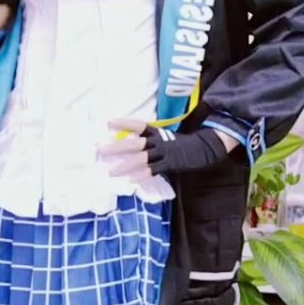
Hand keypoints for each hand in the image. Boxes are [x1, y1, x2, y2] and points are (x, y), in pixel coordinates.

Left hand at [98, 119, 227, 181]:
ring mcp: (164, 153)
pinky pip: (153, 171)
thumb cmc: (180, 143)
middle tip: (100, 149)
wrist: (203, 148)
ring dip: (125, 166)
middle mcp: (158, 141)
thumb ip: (148, 140)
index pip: (137, 125)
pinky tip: (131, 181)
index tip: (108, 123)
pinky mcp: (169, 165)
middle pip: (134, 144)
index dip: (124, 123)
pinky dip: (142, 176)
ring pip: (141, 159)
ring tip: (111, 172)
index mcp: (156, 132)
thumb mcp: (163, 137)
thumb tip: (127, 141)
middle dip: (116, 147)